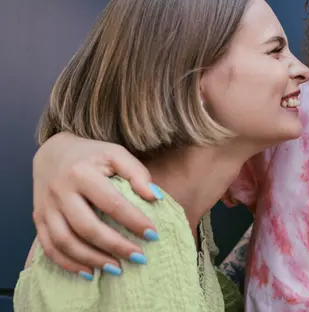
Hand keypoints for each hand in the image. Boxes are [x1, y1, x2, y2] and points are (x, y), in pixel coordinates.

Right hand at [32, 132, 158, 275]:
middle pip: (87, 227)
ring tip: (117, 269)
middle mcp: (60, 191)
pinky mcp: (38, 219)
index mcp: (81, 173)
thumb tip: (155, 197)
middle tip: (139, 256)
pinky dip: (68, 263)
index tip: (153, 234)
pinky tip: (89, 271)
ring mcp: (47, 207)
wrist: (52, 151)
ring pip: (65, 242)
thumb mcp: (116, 154)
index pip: (111, 203)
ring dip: (92, 259)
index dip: (133, 221)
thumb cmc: (91, 155)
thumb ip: (137, 173)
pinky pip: (50, 248)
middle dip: (115, 246)